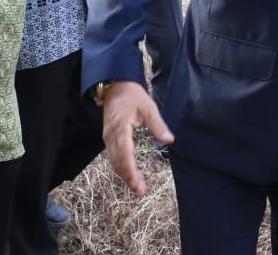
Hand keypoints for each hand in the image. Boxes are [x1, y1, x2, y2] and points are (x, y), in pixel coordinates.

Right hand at [101, 81, 173, 195]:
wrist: (114, 86)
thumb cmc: (132, 95)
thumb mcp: (148, 107)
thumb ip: (158, 125)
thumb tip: (169, 140)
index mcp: (120, 128)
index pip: (125, 153)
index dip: (130, 170)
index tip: (138, 183)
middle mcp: (111, 135)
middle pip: (118, 161)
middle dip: (128, 177)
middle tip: (141, 191)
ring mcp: (108, 137)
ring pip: (114, 161)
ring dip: (125, 175)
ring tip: (138, 187)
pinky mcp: (109, 137)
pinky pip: (114, 156)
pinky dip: (121, 167)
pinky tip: (130, 174)